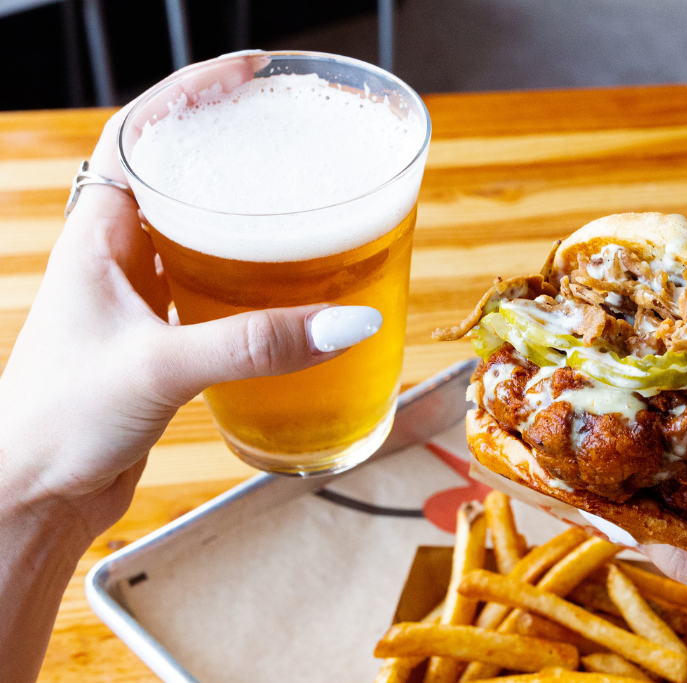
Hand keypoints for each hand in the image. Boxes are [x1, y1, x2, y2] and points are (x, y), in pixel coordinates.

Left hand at [0, 103, 378, 539]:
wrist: (32, 496)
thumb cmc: (54, 422)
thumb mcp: (160, 367)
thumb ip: (254, 343)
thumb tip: (347, 321)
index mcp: (97, 236)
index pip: (141, 134)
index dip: (193, 93)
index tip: (248, 74)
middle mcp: (117, 258)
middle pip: (182, 179)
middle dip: (234, 151)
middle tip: (294, 140)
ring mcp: (141, 299)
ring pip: (203, 237)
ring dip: (250, 221)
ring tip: (304, 206)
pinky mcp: (164, 342)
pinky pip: (217, 292)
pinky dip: (256, 284)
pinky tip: (291, 295)